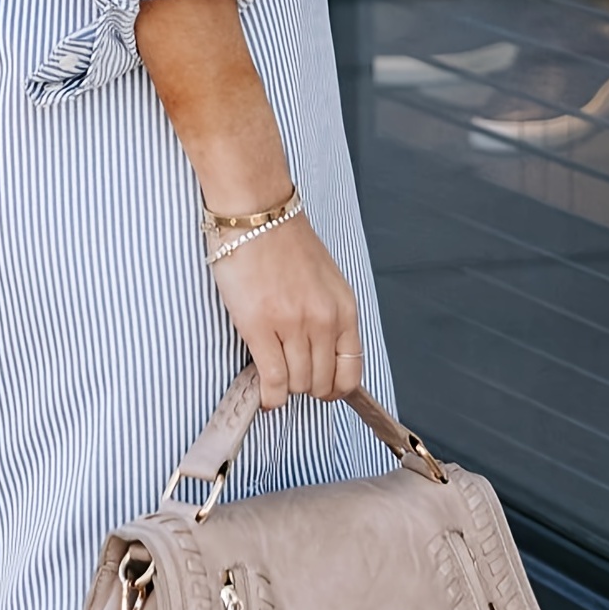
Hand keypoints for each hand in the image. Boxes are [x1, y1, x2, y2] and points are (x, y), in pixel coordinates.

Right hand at [210, 214, 362, 409]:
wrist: (257, 214)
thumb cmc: (286, 241)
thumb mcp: (326, 280)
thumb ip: (330, 316)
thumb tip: (321, 354)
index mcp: (344, 309)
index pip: (351, 372)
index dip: (335, 389)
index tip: (321, 389)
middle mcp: (324, 320)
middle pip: (321, 382)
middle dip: (305, 387)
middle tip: (290, 376)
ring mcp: (293, 325)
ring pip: (297, 384)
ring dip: (284, 387)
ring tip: (273, 375)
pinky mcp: (260, 327)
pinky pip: (272, 380)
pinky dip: (268, 395)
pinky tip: (263, 393)